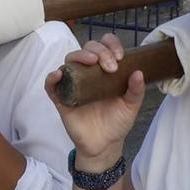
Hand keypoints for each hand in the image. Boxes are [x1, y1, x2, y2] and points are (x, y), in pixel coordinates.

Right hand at [47, 35, 146, 161]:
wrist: (105, 144)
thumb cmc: (117, 122)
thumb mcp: (131, 106)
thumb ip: (136, 91)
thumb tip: (139, 72)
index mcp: (105, 70)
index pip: (105, 47)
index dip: (111, 45)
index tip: (120, 56)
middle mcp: (88, 73)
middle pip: (87, 49)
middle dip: (99, 51)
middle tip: (111, 66)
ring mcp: (74, 84)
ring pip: (70, 61)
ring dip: (79, 56)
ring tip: (91, 62)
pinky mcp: (61, 99)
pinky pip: (51, 85)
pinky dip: (52, 78)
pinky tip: (59, 74)